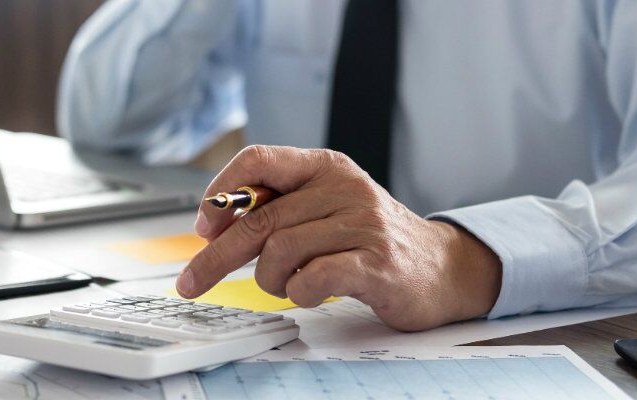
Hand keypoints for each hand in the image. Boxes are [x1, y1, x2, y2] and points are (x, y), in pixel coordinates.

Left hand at [176, 145, 502, 330]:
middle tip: (192, 283)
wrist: (444, 268)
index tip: (203, 226)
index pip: (259, 159)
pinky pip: (314, 277)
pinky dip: (299, 292)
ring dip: (270, 281)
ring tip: (288, 286)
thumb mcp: (327, 206)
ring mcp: (364, 225)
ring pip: (280, 251)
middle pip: (259, 219)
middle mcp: (344, 188)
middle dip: (217, 257)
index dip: (221, 191)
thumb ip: (280, 206)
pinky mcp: (377, 263)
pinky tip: (310, 293)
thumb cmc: (372, 239)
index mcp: (326, 167)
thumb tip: (214, 220)